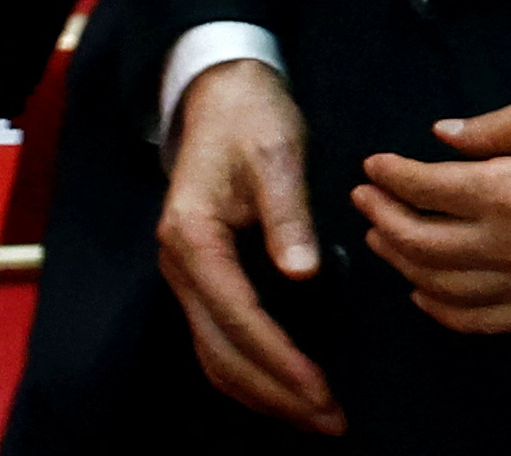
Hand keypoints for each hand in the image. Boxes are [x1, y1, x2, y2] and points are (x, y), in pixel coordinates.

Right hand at [158, 59, 341, 435]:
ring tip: (315, 414)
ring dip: (263, 390)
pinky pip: (218, 338)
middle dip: (275, 391)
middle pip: (222, 351)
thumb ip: (288, 215)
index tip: (320, 390)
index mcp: (193, 238)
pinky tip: (286, 384)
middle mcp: (180, 265)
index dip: (280, 359)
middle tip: (329, 418)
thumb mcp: (277, 154)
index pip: (238, 317)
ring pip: (215, 355)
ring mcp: (186, 274)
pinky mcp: (202, 275)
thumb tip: (303, 272)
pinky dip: (250, 369)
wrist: (222, 93)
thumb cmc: (253, 118)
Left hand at [354, 83, 510, 334]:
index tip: (373, 163)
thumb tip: (443, 135)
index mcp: (508, 190)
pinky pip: (478, 321)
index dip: (391, 174)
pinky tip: (424, 294)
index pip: (426, 187)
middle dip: (382, 218)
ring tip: (383, 238)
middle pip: (419, 243)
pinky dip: (441, 310)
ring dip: (401, 263)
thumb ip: (497, 125)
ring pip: (439, 287)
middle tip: (366, 198)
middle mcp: (507, 247)